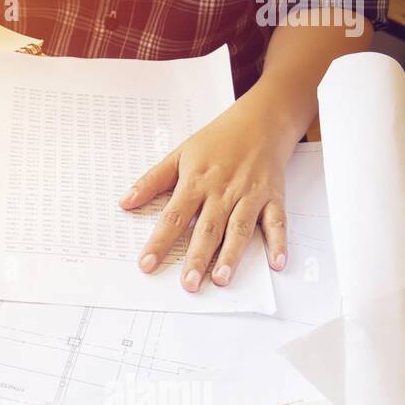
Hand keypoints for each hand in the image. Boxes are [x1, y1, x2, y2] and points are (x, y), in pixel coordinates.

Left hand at [119, 90, 295, 290]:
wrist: (260, 120)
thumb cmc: (218, 139)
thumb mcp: (179, 154)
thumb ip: (152, 181)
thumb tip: (125, 202)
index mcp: (196, 181)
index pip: (174, 216)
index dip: (159, 241)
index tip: (146, 264)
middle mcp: (223, 191)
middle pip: (208, 228)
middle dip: (197, 257)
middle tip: (188, 284)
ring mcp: (250, 194)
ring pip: (240, 228)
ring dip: (231, 255)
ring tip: (221, 279)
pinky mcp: (273, 196)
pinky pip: (277, 222)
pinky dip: (279, 242)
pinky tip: (276, 263)